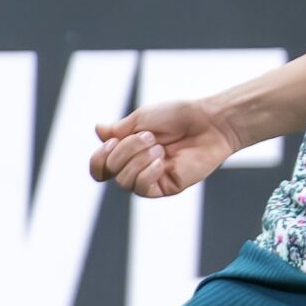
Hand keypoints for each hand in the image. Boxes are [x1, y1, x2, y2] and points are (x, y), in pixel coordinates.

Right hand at [88, 100, 241, 197]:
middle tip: (150, 137)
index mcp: (128, 151)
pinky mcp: (166, 187)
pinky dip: (147, 173)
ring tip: (159, 148)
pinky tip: (162, 161)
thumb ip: (118, 130)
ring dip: (139, 159)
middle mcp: (136, 167)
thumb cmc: (178, 117)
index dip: (99, 157)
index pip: (100, 168)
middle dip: (126, 150)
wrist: (208, 122)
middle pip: (110, 171)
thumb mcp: (141, 119)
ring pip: (123, 181)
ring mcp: (151, 179)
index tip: (113, 140)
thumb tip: (97, 130)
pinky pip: (142, 189)